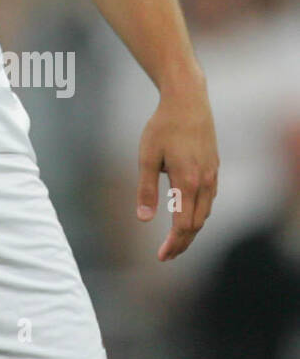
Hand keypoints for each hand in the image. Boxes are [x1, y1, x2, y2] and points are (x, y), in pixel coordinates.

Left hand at [136, 84, 218, 260]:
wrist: (188, 101)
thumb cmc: (163, 126)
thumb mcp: (147, 156)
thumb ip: (146, 189)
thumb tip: (144, 219)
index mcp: (188, 182)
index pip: (183, 224)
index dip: (173, 244)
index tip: (161, 257)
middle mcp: (205, 182)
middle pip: (197, 224)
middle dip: (182, 242)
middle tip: (166, 255)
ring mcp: (212, 175)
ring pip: (205, 213)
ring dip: (191, 230)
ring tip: (175, 240)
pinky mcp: (214, 167)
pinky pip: (209, 199)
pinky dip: (198, 213)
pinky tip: (187, 214)